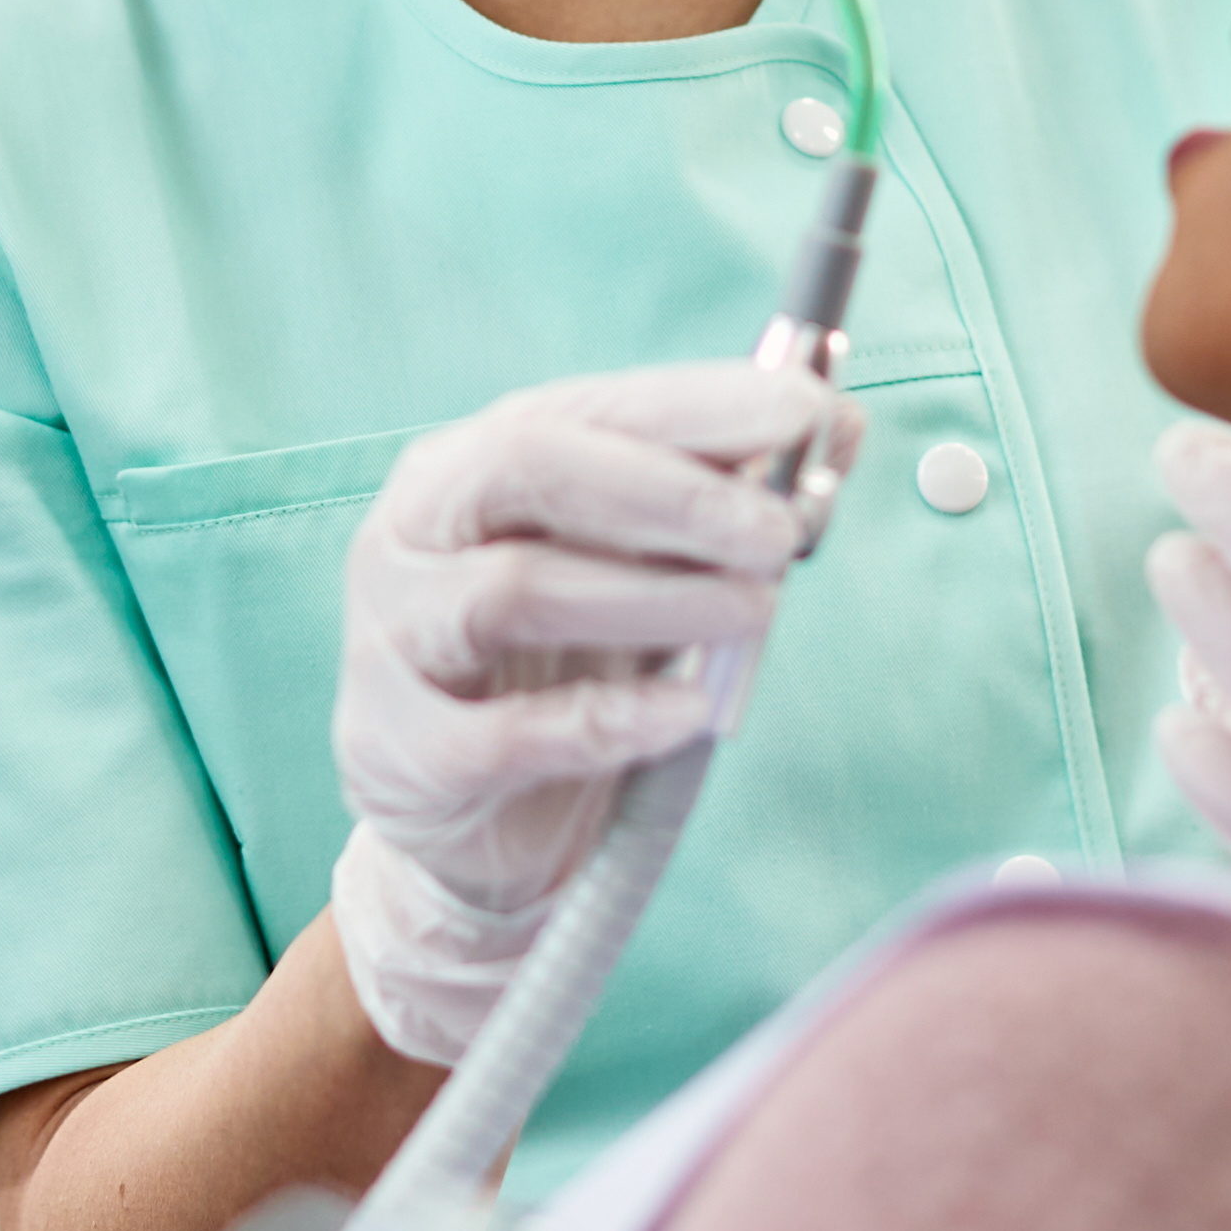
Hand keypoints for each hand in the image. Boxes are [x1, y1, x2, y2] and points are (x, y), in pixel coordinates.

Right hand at [331, 359, 859, 1064]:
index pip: (580, 408)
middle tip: (782, 531)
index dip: (695, 404)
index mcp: (469, 466)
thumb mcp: (643, 575)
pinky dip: (608, 720)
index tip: (805, 412)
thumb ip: (721, 500)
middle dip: (672, 493)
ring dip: (655, 600)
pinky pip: (505, 732)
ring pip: (515, 591)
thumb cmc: (562, 669)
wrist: (475, 826)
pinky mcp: (402, 752)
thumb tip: (838, 423)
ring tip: (756, 615)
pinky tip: (688, 714)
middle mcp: (413, 533)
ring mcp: (392, 639)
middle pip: (528, 469)